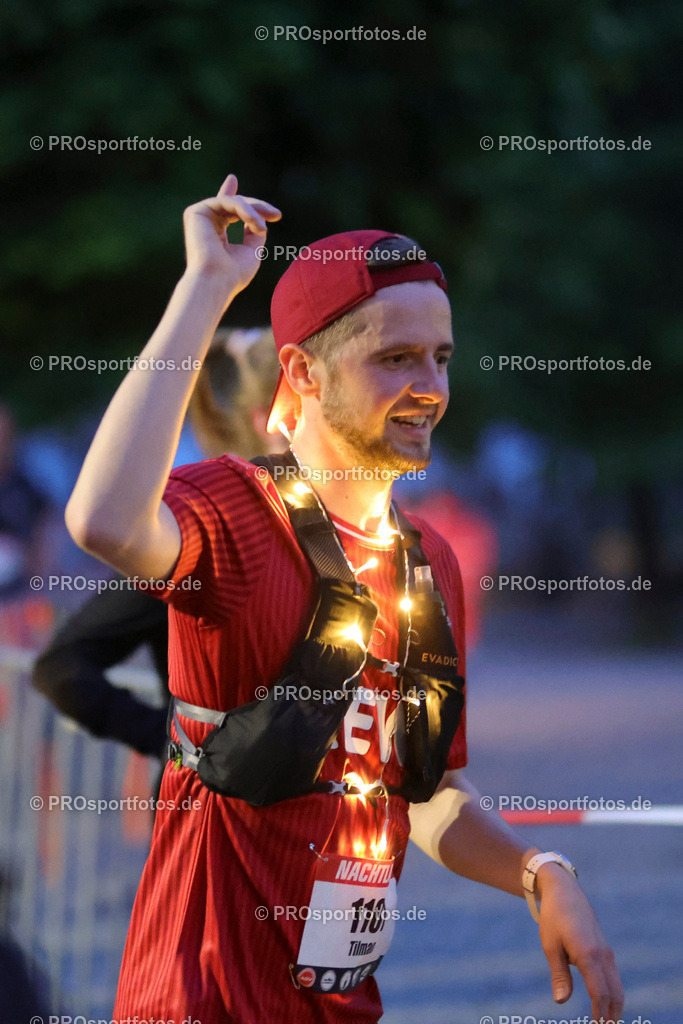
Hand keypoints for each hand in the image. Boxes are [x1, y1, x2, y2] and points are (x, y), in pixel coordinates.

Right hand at [182, 173, 280, 300]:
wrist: (217, 282)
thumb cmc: (234, 274)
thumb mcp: (252, 250)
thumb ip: (254, 230)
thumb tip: (259, 216)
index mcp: (216, 235)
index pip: (225, 211)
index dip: (231, 195)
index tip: (232, 178)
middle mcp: (206, 225)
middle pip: (235, 205)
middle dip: (257, 207)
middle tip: (276, 214)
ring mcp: (199, 218)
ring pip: (233, 202)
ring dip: (253, 212)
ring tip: (263, 228)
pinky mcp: (196, 212)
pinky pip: (227, 202)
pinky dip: (244, 210)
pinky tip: (256, 224)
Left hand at [537, 864, 623, 1020]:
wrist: (565, 891)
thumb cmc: (553, 918)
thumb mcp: (550, 945)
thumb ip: (559, 975)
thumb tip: (561, 1001)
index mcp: (588, 954)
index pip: (599, 992)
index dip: (599, 1013)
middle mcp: (602, 954)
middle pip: (614, 993)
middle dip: (611, 1014)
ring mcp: (607, 952)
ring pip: (617, 985)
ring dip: (614, 1005)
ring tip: (606, 1022)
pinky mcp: (605, 950)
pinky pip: (613, 976)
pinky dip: (612, 993)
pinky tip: (605, 1003)